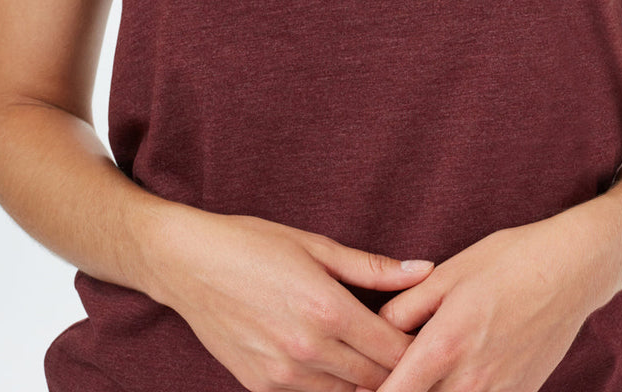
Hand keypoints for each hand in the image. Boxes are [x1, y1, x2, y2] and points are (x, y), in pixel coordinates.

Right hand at [146, 206, 434, 391]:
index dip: (420, 349)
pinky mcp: (261, 387)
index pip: (394, 350)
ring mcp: (282, 374)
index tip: (432, 339)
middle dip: (401, 371)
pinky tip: (340, 367)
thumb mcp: (315, 246)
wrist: (188, 264)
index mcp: (327, 308)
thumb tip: (423, 269)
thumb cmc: (252, 244)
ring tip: (379, 362)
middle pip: (377, 380)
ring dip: (367, 384)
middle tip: (416, 355)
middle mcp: (307, 348)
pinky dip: (333, 389)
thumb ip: (373, 267)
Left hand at [357, 217, 597, 391]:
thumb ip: (405, 307)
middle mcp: (472, 379)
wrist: (572, 268)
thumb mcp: (448, 273)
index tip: (355, 387)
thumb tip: (374, 330)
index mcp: (445, 345)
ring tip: (419, 376)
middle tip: (383, 377)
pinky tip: (453, 378)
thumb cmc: (508, 260)